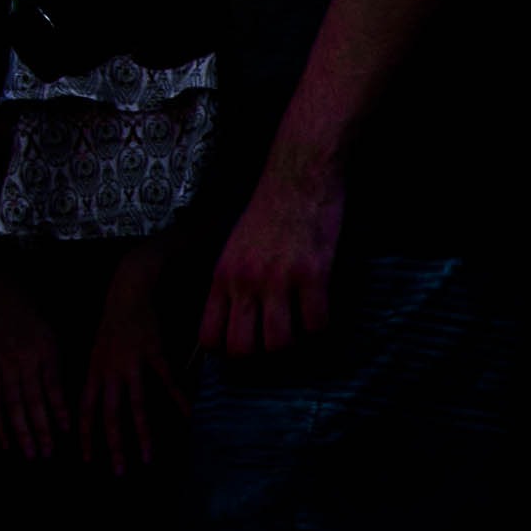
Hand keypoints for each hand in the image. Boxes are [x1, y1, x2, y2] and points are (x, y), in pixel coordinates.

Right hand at [0, 273, 67, 461]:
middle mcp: (22, 359)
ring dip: (21, 431)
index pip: (52, 385)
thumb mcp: (52, 330)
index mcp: (44, 348)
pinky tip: (5, 441)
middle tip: (49, 451)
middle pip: (32, 400)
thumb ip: (57, 360)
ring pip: (11, 404)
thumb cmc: (31, 310)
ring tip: (31, 452)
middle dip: (41, 427)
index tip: (67, 428)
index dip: (59, 408)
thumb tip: (67, 392)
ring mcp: (2, 365)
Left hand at [82, 245, 188, 473]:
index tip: (87, 460)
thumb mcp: (97, 351)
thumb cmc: (114, 322)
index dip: (85, 436)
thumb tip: (97, 403)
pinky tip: (187, 418)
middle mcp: (109, 371)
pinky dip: (178, 401)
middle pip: (109, 415)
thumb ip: (99, 378)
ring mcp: (132, 364)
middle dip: (113, 445)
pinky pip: (167, 381)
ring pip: (135, 404)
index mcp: (94, 372)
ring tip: (147, 456)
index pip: (85, 410)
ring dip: (141, 433)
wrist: (128, 289)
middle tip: (120, 471)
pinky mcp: (154, 353)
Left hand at [202, 141, 341, 357]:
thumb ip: (230, 282)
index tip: (245, 343)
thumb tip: (234, 318)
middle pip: (242, 348)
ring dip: (292, 344)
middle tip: (275, 340)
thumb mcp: (233, 247)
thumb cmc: (268, 210)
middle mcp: (245, 282)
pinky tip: (321, 312)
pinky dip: (320, 327)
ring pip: (278, 343)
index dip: (227, 351)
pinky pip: (316, 324)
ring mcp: (279, 279)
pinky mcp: (313, 274)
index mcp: (222, 276)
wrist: (298, 176)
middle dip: (260, 354)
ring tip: (299, 328)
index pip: (209, 337)